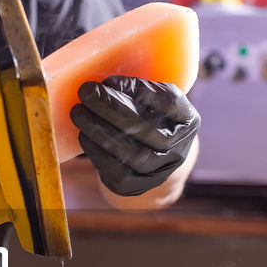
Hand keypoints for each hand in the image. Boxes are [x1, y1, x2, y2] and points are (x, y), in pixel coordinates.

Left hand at [70, 76, 199, 196]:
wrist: (152, 159)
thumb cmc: (149, 119)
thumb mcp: (153, 101)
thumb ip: (138, 90)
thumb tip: (106, 84)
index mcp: (188, 121)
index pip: (169, 102)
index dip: (139, 89)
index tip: (110, 80)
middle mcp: (178, 149)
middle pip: (145, 129)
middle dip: (111, 108)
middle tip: (87, 92)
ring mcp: (159, 171)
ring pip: (130, 153)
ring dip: (99, 130)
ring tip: (79, 112)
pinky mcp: (136, 186)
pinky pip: (115, 170)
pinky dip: (96, 151)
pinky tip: (84, 134)